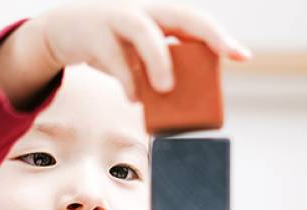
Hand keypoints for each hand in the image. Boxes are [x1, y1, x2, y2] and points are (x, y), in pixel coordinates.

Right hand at [40, 1, 250, 99]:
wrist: (64, 31)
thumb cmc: (111, 44)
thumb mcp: (137, 54)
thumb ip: (158, 69)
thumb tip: (178, 101)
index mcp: (159, 16)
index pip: (196, 22)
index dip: (220, 37)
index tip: (242, 57)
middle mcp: (143, 11)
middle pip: (181, 15)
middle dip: (208, 34)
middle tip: (225, 57)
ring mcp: (117, 19)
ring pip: (144, 31)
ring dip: (159, 59)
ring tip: (167, 89)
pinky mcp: (94, 35)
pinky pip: (114, 58)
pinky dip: (127, 80)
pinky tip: (134, 98)